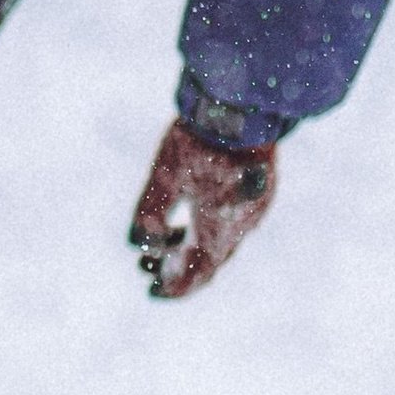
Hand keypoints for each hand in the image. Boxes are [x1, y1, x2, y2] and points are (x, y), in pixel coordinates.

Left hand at [130, 119, 277, 299]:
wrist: (244, 103)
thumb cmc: (200, 139)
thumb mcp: (163, 175)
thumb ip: (148, 212)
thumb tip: (136, 244)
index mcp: (221, 228)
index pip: (197, 272)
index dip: (174, 287)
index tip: (152, 292)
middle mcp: (243, 224)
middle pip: (210, 260)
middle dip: (179, 268)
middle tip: (150, 271)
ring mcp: (254, 207)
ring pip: (222, 240)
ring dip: (191, 247)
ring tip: (162, 242)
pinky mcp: (259, 188)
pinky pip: (232, 221)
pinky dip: (207, 228)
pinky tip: (187, 215)